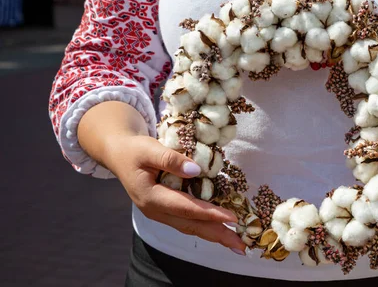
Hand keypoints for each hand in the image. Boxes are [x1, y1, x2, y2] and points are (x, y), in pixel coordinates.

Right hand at [104, 135, 246, 253]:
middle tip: (242, 245)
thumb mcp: (149, 148)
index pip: (186, 208)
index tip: (232, 217)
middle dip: (218, 235)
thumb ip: (171, 159)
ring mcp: (159, 213)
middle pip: (191, 225)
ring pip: (190, 227)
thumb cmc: (134, 150)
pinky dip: (206, 227)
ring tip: (237, 243)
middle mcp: (155, 211)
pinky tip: (221, 231)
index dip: (210, 213)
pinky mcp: (165, 211)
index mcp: (150, 197)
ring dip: (215, 235)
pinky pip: (188, 222)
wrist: (119, 155)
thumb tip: (195, 170)